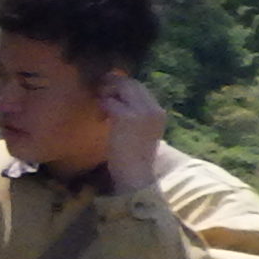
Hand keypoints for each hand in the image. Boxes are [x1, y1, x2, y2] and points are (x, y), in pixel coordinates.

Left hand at [99, 72, 166, 191]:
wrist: (134, 175)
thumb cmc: (134, 157)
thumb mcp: (141, 131)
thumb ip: (135, 113)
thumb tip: (117, 98)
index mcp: (159, 113)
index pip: (140, 87)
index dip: (123, 85)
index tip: (110, 90)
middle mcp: (153, 109)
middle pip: (132, 83)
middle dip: (114, 83)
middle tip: (100, 90)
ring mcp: (141, 112)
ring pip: (121, 88)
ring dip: (107, 92)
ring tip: (100, 101)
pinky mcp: (126, 117)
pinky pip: (110, 102)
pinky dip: (103, 105)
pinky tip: (100, 116)